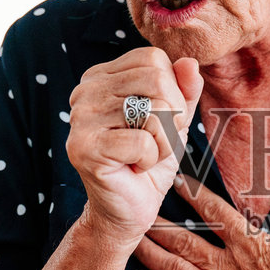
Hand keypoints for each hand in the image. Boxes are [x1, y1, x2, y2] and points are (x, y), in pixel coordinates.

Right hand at [66, 48, 203, 247]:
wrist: (128, 210)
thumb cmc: (149, 160)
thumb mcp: (175, 120)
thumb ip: (184, 90)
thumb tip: (189, 62)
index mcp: (101, 76)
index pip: (154, 59)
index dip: (173, 92)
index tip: (158, 121)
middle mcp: (84, 91)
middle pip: (158, 81)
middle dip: (172, 118)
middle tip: (154, 143)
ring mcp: (80, 119)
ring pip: (155, 112)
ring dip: (163, 143)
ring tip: (143, 156)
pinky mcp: (85, 148)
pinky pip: (144, 141)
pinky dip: (150, 160)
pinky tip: (134, 168)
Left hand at [131, 177, 269, 269]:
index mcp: (248, 244)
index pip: (215, 212)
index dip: (194, 194)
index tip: (176, 182)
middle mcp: (225, 265)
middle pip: (183, 240)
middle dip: (159, 224)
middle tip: (138, 211)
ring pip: (173, 268)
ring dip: (150, 253)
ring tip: (131, 241)